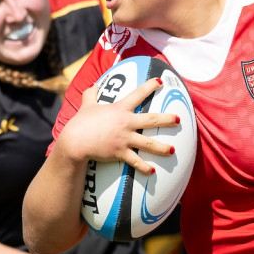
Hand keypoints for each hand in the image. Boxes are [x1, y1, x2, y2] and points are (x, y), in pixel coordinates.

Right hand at [59, 78, 177, 174]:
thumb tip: (94, 84)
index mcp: (120, 109)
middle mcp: (126, 122)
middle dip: (166, 119)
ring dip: (161, 147)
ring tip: (172, 150)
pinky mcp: (119, 152)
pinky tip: (152, 171)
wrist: (75, 141)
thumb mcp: (87, 105)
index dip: (150, 86)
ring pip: (148, 143)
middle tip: (178, 120)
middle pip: (151, 120)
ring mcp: (124, 138)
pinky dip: (143, 167)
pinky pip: (135, 161)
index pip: (138, 94)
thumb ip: (91, 94)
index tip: (160, 82)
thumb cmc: (80, 122)